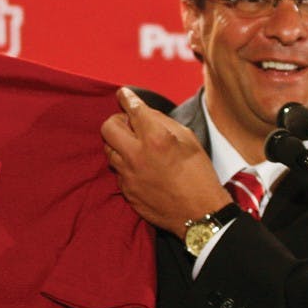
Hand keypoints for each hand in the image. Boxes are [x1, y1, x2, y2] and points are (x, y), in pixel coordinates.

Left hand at [102, 87, 230, 236]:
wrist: (199, 213)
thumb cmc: (199, 175)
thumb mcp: (189, 140)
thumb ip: (163, 123)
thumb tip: (145, 114)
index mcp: (155, 138)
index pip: (133, 109)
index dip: (127, 98)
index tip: (123, 94)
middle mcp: (136, 154)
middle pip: (108, 127)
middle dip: (116, 120)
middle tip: (127, 123)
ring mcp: (128, 174)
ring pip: (108, 149)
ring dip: (118, 143)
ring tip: (134, 146)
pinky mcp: (126, 190)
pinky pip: (117, 170)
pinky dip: (125, 164)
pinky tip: (139, 167)